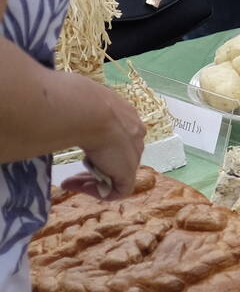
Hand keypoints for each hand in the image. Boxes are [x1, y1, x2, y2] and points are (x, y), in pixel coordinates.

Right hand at [65, 78, 143, 199]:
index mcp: (123, 114)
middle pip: (118, 156)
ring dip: (92, 179)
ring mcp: (133, 151)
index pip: (117, 135)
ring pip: (117, 173)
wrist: (86, 110)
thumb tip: (53, 103)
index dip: (96, 147)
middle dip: (95, 166)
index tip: (76, 149)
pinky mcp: (127, 171)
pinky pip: (118, 190)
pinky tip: (75, 186)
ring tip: (69, 182)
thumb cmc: (75, 99)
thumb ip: (75, 108)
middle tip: (71, 173)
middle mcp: (133, 132)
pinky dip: (97, 192)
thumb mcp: (77, 99)